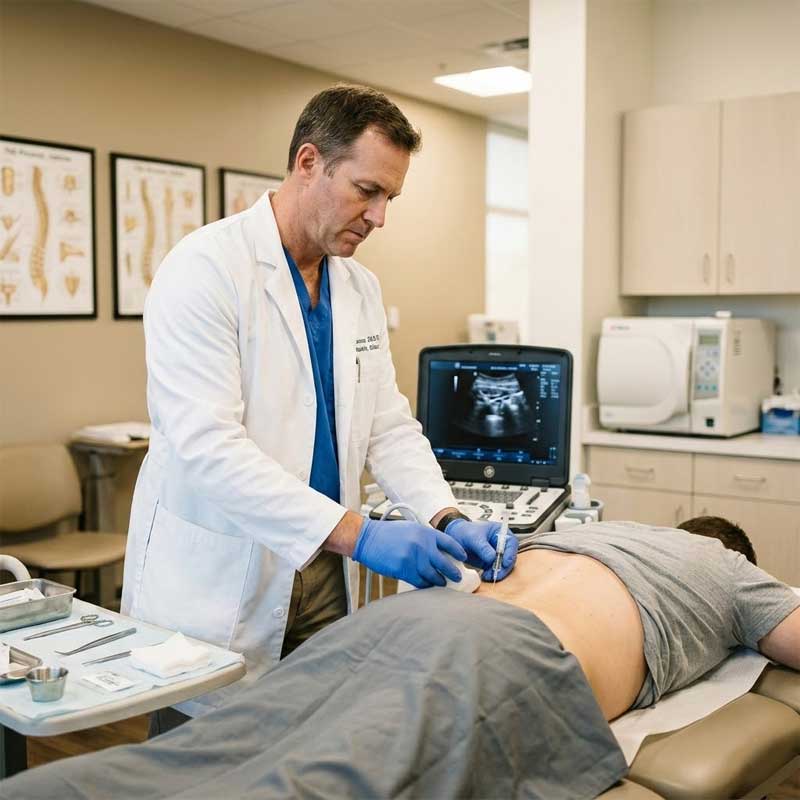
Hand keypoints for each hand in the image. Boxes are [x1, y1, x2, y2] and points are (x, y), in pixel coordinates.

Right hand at [353, 518, 467, 588]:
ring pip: (433, 575)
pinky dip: (425, 584)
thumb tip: (441, 553)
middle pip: (445, 563)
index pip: (449, 543)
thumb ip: (426, 539)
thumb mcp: (411, 529)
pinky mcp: (403, 569)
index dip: (459, 552)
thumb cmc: (388, 534)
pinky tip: (426, 584)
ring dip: (439, 581)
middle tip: (457, 577)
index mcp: (425, 532)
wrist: (368, 539)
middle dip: (453, 573)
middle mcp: (422, 545)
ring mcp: (413, 558)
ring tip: (442, 583)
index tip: (463, 558)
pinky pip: (420, 581)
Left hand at [443, 518, 517, 581]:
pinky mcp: (491, 562)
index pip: (511, 542)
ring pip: (503, 565)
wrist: (455, 537)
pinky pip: (495, 570)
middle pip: (509, 556)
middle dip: (504, 567)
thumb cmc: (464, 531)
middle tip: (496, 574)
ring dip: (498, 572)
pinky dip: (491, 574)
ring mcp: (496, 553)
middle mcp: (501, 543)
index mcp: (500, 531)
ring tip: (488, 576)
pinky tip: (485, 576)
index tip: (505, 562)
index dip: (510, 553)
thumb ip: (483, 547)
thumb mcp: (473, 537)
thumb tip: (492, 558)